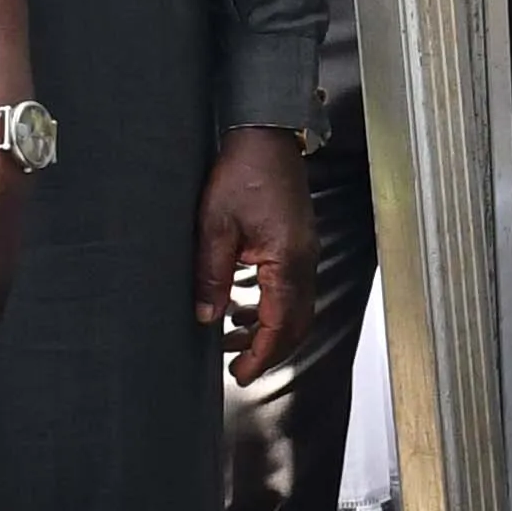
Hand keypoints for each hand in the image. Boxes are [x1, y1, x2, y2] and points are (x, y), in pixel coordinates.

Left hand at [201, 125, 316, 385]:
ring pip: (296, 308)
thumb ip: (211, 274)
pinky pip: (291, 289)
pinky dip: (271, 307)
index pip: (280, 324)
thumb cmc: (243, 172)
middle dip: (269, 351)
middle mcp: (304, 262)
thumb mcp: (215, 225)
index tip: (242, 374)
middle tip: (239, 368)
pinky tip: (243, 307)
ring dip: (269, 330)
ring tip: (233, 340)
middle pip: (296, 323)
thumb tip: (207, 316)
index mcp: (287, 261)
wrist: (265, 136)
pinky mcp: (298, 244)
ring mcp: (305, 253)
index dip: (262, 354)